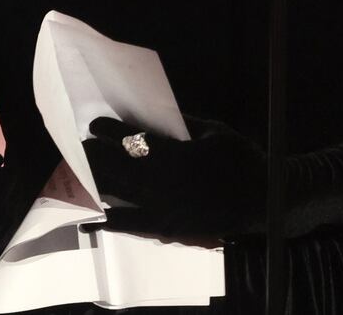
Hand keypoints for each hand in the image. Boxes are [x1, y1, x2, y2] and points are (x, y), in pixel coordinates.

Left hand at [81, 115, 266, 241]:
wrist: (263, 200)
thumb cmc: (240, 159)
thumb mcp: (213, 131)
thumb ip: (182, 123)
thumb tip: (154, 114)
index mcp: (175, 155)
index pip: (132, 140)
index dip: (110, 131)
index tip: (95, 125)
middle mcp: (163, 183)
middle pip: (117, 168)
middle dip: (95, 157)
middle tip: (81, 148)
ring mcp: (163, 208)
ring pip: (119, 196)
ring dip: (96, 184)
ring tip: (79, 174)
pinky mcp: (167, 228)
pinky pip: (132, 226)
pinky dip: (109, 223)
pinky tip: (91, 221)